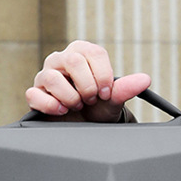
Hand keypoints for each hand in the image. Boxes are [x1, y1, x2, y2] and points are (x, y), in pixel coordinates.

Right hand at [25, 40, 150, 121]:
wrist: (84, 127)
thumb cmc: (97, 108)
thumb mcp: (112, 100)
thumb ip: (125, 89)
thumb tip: (145, 79)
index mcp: (82, 53)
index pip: (93, 53)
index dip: (103, 75)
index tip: (107, 94)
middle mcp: (61, 60)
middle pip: (73, 60)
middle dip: (88, 86)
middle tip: (92, 100)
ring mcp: (45, 76)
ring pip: (52, 77)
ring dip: (71, 97)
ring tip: (77, 106)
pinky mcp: (35, 94)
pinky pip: (35, 95)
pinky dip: (51, 105)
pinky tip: (62, 111)